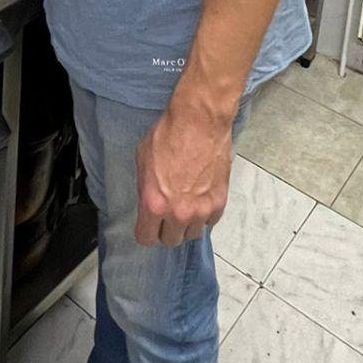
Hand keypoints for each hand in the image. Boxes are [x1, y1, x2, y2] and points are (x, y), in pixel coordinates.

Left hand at [134, 94, 233, 247]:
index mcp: (154, 204)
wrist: (199, 121)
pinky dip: (205, 214)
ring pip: (192, 234)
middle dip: (166, 230)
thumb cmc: (167, 135)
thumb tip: (149, 201)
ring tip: (186, 206)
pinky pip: (210, 221)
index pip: (146, 238)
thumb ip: (146, 189)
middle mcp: (178, 214)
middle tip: (168, 215)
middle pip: (171, 241)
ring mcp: (201, 210)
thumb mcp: (142, 161)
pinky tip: (201, 199)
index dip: (146, 232)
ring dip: (187, 224)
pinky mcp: (219, 202)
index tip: (149, 225)